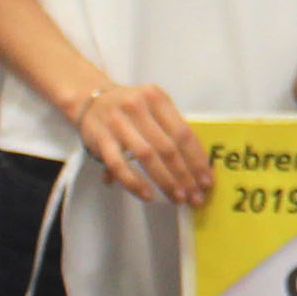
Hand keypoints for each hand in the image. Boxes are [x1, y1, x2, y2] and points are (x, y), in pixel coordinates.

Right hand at [68, 80, 210, 207]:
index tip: (207, 180)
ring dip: (165, 181)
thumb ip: (172, 128)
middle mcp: (137, 106)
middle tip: (195, 196)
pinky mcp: (100, 139)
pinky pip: (119, 165)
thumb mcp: (153, 106)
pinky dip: (134, 183)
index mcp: (156, 97)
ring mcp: (117, 123)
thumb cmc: (130, 107)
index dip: (197, 159)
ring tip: (178, 197)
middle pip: (167, 147)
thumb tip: (196, 166)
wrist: (89, 99)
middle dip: (185, 175)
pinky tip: (148, 195)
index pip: (183, 132)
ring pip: (146, 157)